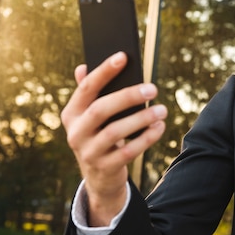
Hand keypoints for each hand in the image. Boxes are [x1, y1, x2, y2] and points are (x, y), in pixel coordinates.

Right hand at [61, 51, 167, 225]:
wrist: (99, 177)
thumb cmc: (100, 135)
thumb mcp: (90, 117)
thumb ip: (89, 93)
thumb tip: (83, 66)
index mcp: (72, 113)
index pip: (86, 87)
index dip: (104, 71)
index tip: (123, 56)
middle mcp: (76, 132)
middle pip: (101, 109)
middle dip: (128, 96)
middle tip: (152, 89)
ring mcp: (88, 152)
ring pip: (115, 132)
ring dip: (142, 119)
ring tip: (162, 110)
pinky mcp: (105, 168)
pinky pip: (128, 151)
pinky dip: (146, 138)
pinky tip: (160, 127)